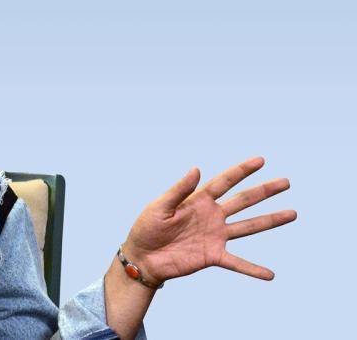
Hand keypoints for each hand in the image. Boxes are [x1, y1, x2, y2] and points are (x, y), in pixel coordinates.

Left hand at [122, 156, 296, 284]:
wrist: (142, 257)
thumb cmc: (146, 228)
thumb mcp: (160, 206)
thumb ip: (180, 190)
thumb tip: (197, 168)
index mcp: (198, 200)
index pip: (224, 181)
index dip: (242, 170)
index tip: (260, 160)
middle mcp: (211, 216)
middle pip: (243, 200)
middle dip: (264, 191)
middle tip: (286, 182)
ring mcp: (215, 236)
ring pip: (248, 227)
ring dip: (270, 220)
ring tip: (292, 214)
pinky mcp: (212, 256)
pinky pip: (237, 263)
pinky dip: (253, 269)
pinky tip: (270, 274)